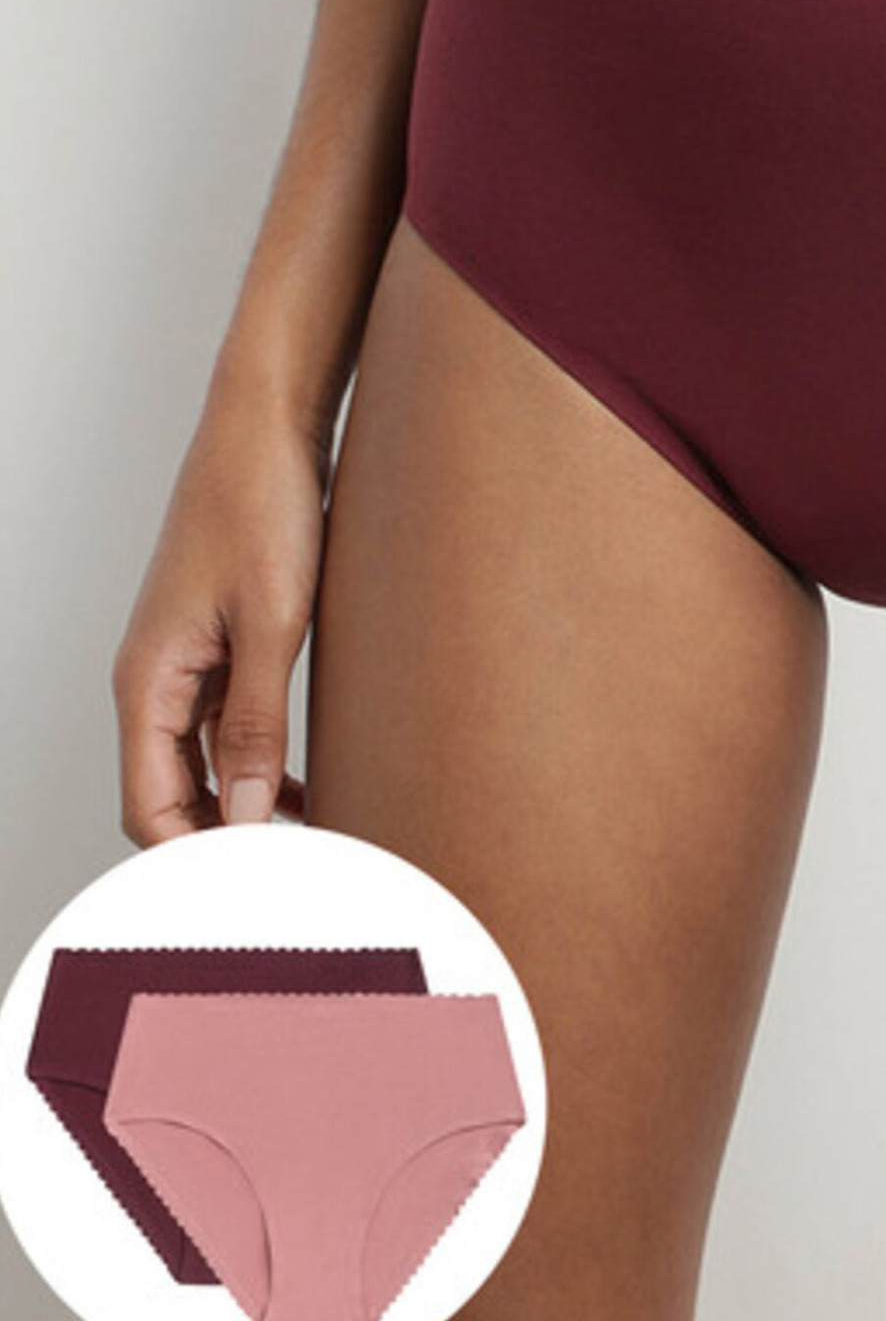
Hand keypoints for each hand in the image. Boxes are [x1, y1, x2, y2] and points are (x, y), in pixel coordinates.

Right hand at [111, 391, 329, 843]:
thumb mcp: (273, 622)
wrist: (267, 428)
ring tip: (303, 847)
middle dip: (214, 846)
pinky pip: (223, 729)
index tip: (255, 891)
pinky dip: (254, 767)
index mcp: (146, 680)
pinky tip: (301, 790)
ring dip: (239, 810)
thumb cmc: (261, 507)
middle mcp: (154, 679)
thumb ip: (256, 723)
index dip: (195, 859)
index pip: (149, 807)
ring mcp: (184, 662)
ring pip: (197, 767)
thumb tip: (246, 819)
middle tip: (287, 884)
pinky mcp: (218, 643)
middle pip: (167, 796)